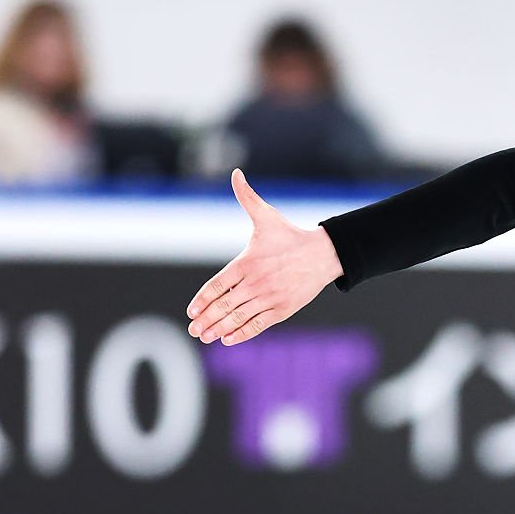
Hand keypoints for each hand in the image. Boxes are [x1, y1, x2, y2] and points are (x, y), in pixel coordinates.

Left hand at [186, 170, 344, 344]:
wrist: (323, 254)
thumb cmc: (290, 236)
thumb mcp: (266, 216)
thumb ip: (246, 197)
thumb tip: (236, 174)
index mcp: (247, 262)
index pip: (218, 285)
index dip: (203, 299)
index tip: (191, 311)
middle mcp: (256, 282)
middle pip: (225, 305)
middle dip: (206, 320)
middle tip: (193, 329)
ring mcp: (269, 298)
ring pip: (239, 318)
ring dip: (219, 329)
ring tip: (205, 337)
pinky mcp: (282, 309)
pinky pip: (258, 325)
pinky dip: (242, 334)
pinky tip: (227, 339)